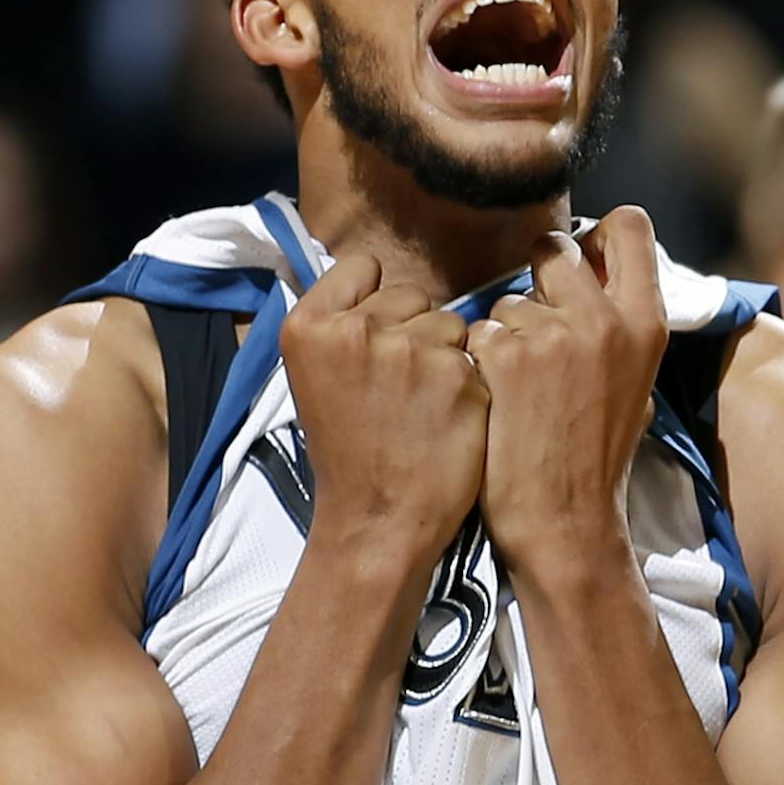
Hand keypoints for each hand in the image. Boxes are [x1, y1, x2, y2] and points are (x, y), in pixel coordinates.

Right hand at [280, 253, 486, 568]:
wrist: (377, 519)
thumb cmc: (349, 452)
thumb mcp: (316, 378)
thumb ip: (340, 324)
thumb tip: (373, 282)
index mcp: (308, 325)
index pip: (360, 266)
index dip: (375, 297)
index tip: (375, 333)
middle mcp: (355, 329)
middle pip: (409, 293)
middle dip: (412, 328)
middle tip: (397, 383)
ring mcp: (408, 349)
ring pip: (448, 321)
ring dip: (444, 354)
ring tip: (422, 403)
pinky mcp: (457, 373)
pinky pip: (475, 354)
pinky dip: (468, 383)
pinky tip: (448, 417)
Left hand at [465, 207, 667, 561]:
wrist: (564, 522)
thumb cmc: (594, 459)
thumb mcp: (634, 383)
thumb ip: (615, 326)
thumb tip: (589, 274)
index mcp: (645, 323)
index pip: (630, 226)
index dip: (594, 234)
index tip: (579, 258)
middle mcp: (604, 319)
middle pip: (554, 248)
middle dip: (534, 277)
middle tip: (529, 322)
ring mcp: (554, 335)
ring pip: (508, 299)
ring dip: (502, 333)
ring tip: (517, 389)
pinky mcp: (505, 357)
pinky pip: (477, 333)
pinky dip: (476, 363)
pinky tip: (493, 402)